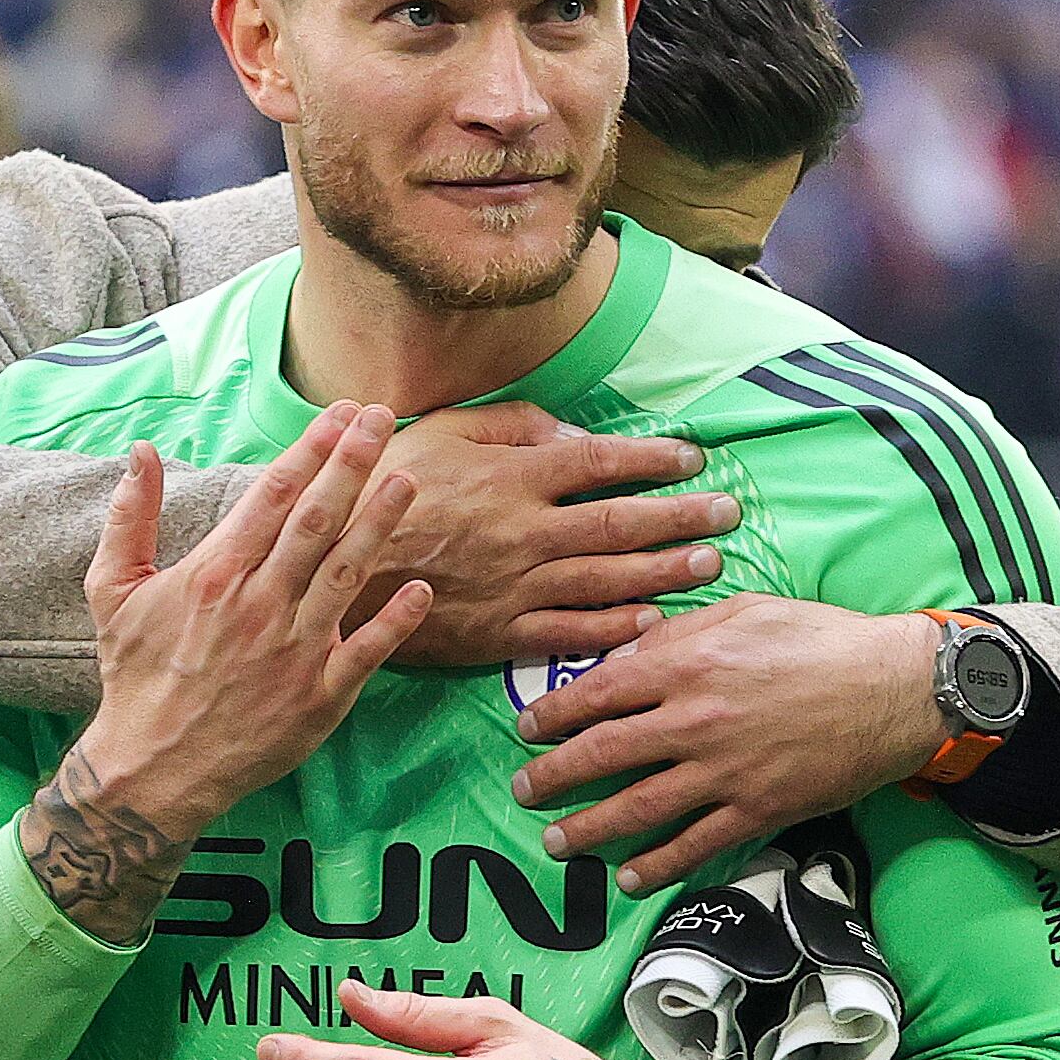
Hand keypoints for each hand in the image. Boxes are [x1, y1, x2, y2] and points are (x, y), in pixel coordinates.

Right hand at [30, 405, 434, 942]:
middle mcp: (259, 604)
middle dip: (353, 463)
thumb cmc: (135, 676)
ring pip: (348, 573)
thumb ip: (129, 517)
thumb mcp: (111, 591)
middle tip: (385, 418)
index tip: (341, 414)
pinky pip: (367, 651)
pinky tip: (422, 588)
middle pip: (318, 520)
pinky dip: (396, 620)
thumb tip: (142, 451)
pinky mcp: (319, 697)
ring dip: (382, 523)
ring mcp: (294, 651)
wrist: (152, 770)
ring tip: (409, 478)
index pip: (274, 495)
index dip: (312, 449)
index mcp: (214, 573)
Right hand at [370, 400, 736, 668]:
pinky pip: (568, 633)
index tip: (693, 459)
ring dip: (663, 572)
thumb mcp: (444, 433)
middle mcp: (524, 532)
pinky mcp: (498, 633)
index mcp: (512, 477)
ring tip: (708, 565)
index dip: (653, 461)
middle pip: (619, 524)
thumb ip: (513, 426)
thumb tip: (573, 433)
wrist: (333, 567)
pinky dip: (614, 629)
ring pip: (606, 581)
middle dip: (680, 519)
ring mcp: (515, 587)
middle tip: (727, 515)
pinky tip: (652, 622)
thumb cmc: (387, 491)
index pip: (600, 464)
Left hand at [512, 597, 949, 893]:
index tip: (527, 731)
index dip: (553, 715)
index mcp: (687, 662)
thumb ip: (680, 631)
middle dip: (552, 777)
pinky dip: (657, 865)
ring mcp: (724, 771)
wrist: (895, 687)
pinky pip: (695, 844)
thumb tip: (625, 653)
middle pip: (602, 754)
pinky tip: (629, 877)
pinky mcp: (757, 809)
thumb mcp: (746, 609)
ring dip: (589, 829)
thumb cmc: (823, 638)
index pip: (597, 693)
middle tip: (524, 791)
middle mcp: (694, 720)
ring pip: (637, 808)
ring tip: (557, 842)